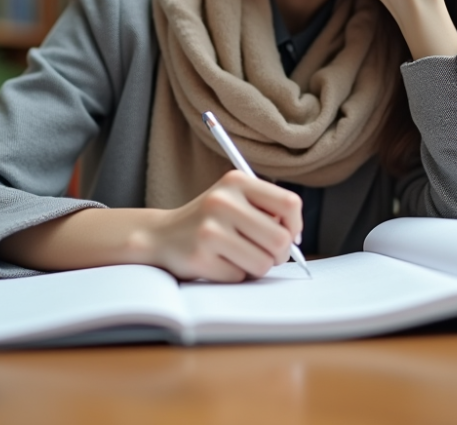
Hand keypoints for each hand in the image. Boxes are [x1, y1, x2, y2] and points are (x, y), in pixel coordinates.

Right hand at [145, 171, 302, 281]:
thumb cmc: (210, 221)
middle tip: (267, 254)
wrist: (161, 235)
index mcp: (236, 181)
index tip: (290, 236)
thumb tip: (295, 238)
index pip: (289, 203)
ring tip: (240, 257)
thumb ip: (266, 209)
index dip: (295, 225)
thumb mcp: (235, 199)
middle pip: (280, 239)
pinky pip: (239, 276)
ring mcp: (209, 229)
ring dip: (257, 267)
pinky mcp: (199, 256)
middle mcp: (222, 201)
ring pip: (263, 263)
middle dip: (279, 254)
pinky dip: (234, 275)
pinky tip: (218, 263)